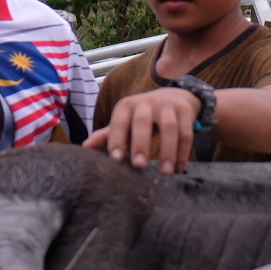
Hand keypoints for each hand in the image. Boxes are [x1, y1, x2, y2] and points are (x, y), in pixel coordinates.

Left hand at [82, 87, 201, 173]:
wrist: (174, 96)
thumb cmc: (142, 116)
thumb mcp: (124, 122)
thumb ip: (107, 135)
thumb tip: (84, 148)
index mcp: (127, 106)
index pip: (119, 121)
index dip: (116, 138)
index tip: (116, 158)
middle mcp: (146, 103)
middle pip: (142, 121)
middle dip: (140, 143)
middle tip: (139, 165)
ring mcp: (167, 105)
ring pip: (169, 127)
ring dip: (168, 150)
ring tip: (165, 173)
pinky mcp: (185, 110)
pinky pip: (186, 132)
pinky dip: (183, 152)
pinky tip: (178, 168)